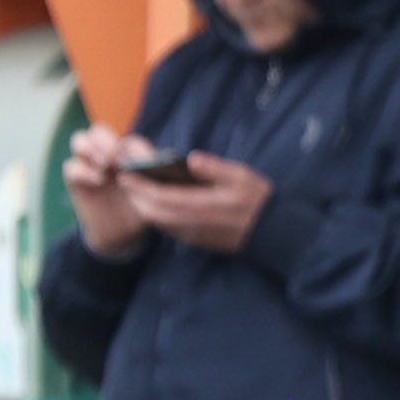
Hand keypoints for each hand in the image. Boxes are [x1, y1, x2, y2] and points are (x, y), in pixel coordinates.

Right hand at [63, 124, 152, 260]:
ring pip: (79, 140)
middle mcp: (107, 156)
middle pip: (98, 131)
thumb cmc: (141, 211)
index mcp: (129, 157)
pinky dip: (83, 170)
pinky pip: (71, 166)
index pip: (128, 141)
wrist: (124, 234)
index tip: (137, 162)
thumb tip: (151, 164)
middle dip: (105, 141)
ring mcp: (90, 166)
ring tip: (104, 165)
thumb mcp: (151, 195)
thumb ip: (151, 178)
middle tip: (114, 157)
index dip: (132, 148)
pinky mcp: (77, 180)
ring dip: (90, 148)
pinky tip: (98, 180)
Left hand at [121, 150, 272, 257]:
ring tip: (137, 190)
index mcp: (202, 206)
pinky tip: (158, 203)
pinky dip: (158, 215)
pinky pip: (169, 228)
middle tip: (126, 180)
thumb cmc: (260, 202)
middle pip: (153, 213)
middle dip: (136, 197)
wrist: (275, 234)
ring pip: (159, 223)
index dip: (140, 186)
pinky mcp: (198, 240)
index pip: (161, 197)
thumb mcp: (243, 177)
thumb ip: (215, 169)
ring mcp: (195, 235)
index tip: (125, 174)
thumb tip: (191, 159)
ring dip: (145, 207)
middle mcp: (193, 224)